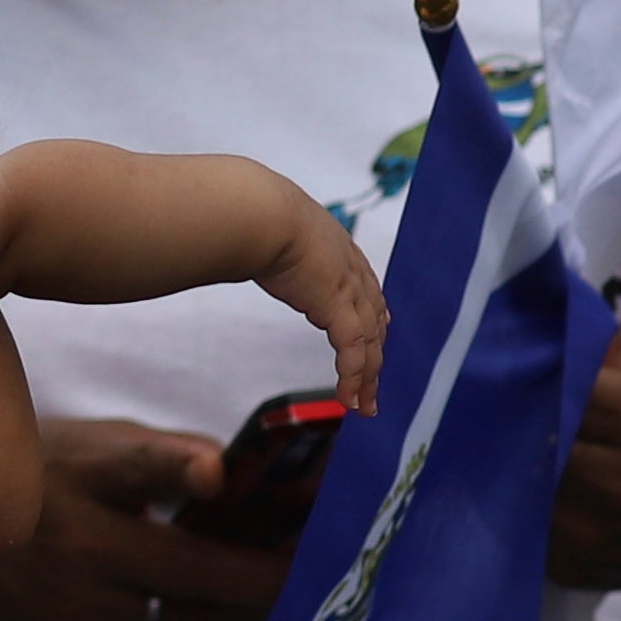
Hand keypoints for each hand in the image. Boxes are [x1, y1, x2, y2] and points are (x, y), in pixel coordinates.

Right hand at [0, 419, 288, 620]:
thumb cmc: (30, 487)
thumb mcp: (79, 445)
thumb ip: (153, 454)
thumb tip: (233, 470)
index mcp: (79, 479)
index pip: (131, 467)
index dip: (176, 467)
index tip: (219, 469)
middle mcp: (79, 548)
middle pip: (195, 571)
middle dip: (272, 570)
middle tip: (329, 561)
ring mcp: (79, 610)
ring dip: (250, 610)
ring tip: (296, 594)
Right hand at [247, 183, 384, 414]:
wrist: (260, 214)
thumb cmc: (257, 215)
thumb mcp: (273, 230)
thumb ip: (272, 244)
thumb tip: (245, 242)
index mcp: (340, 251)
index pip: (366, 292)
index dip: (372, 319)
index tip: (375, 340)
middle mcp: (353, 271)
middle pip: (375, 323)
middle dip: (375, 359)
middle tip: (372, 387)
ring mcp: (349, 290)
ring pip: (370, 343)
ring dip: (368, 378)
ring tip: (364, 406)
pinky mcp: (339, 307)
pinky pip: (354, 351)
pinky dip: (353, 378)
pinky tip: (349, 400)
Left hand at [547, 328, 620, 600]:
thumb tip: (564, 339)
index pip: (565, 387)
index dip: (547, 376)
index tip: (536, 370)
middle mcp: (618, 481)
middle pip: (536, 437)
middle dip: (529, 421)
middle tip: (524, 410)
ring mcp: (595, 531)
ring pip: (524, 481)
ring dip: (526, 464)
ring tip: (538, 449)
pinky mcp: (576, 565)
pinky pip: (529, 524)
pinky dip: (533, 506)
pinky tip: (555, 493)